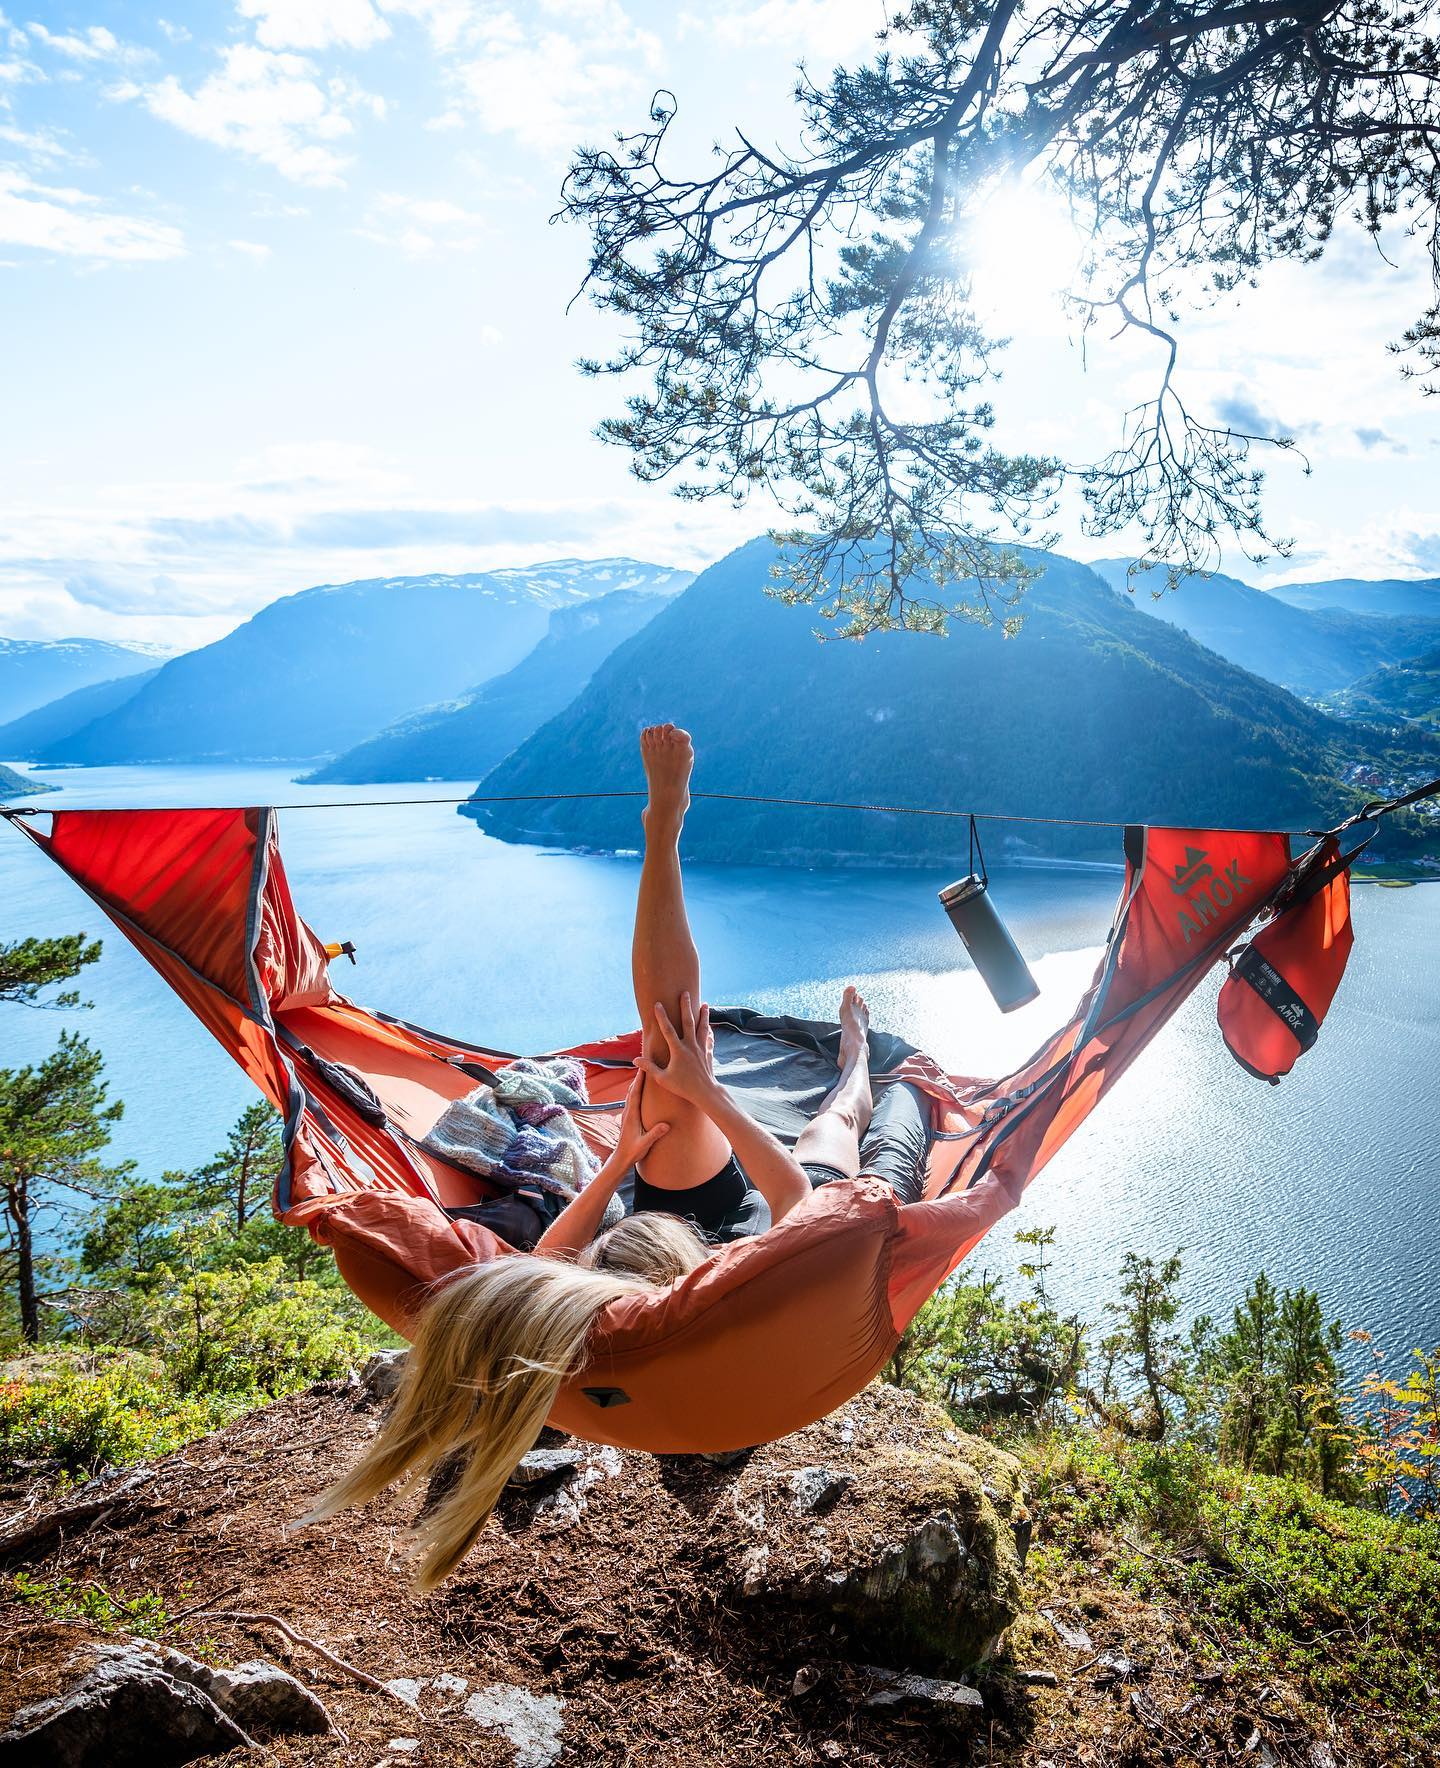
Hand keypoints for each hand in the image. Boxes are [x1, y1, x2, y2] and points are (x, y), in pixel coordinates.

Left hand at [612, 1075, 669, 1169]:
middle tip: (645, 1063)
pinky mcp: (628, 1118)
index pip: (635, 1094)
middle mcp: (628, 1112)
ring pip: (631, 1094)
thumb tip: (666, 1125)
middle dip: (638, 1076)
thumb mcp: (645, 1144)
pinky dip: (636, 1091)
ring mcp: (626, 1114)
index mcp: (632, 1115)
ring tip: (644, 1072)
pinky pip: (632, 1100)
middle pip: (632, 1090)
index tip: (643, 1068)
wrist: (620, 1158)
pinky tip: (640, 1090)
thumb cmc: (632, 1152)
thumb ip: (654, 1135)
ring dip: (637, 1082)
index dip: (639, 1080)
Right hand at [637, 992, 718, 1108]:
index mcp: (678, 1050)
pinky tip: (710, 1028)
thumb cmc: (683, 1087)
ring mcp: (701, 1048)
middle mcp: (691, 1046)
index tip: (657, 1004)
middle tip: (686, 993)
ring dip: (703, 1015)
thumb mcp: (662, 1079)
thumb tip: (636, 1060)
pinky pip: (708, 1039)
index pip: (668, 1030)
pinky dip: (709, 1032)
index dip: (662, 1016)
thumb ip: (649, 1067)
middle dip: (686, 1006)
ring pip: (702, 1028)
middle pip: (688, 1022)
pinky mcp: (707, 1053)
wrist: (705, 1093)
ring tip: (704, 1004)